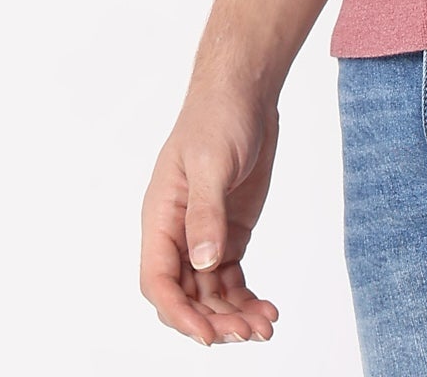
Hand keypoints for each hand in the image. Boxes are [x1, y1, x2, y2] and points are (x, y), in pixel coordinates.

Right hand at [140, 82, 282, 345]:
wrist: (245, 92)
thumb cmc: (217, 116)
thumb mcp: (211, 163)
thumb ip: (205, 213)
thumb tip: (202, 262)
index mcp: (160, 216)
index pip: (158, 280)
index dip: (178, 313)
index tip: (207, 335)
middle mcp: (177, 232)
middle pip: (185, 295)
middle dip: (213, 320)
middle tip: (248, 333)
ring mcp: (204, 235)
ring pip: (210, 294)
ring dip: (234, 315)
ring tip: (265, 327)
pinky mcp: (229, 233)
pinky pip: (230, 279)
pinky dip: (246, 299)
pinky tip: (268, 310)